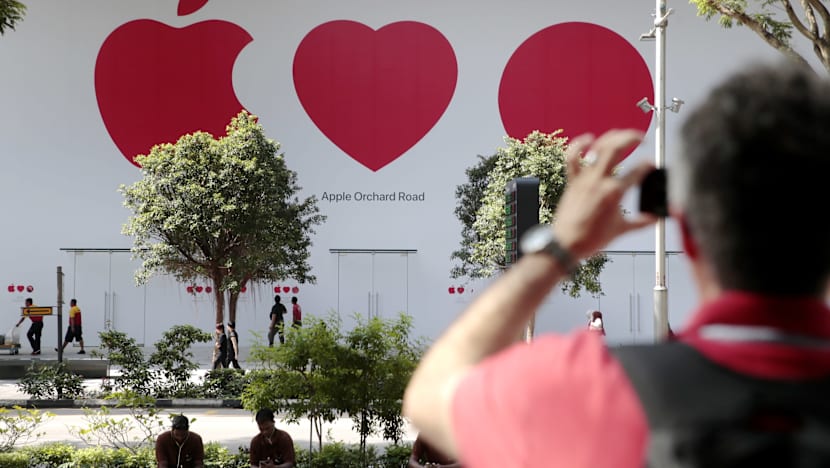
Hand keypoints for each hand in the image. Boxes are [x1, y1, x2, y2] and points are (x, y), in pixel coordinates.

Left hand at [553, 130, 656, 259]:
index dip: (649, 166)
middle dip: (631, 137)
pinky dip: (578, 145)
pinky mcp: (572, 181)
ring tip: (621, 134)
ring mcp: (584, 179)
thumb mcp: (621, 230)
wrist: (565, 244)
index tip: (652, 166)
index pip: (638, 171)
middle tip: (641, 138)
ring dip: (610, 137)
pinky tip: (588, 139)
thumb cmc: (590, 239)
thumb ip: (642, 222)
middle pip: (616, 148)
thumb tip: (656, 218)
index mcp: (614, 192)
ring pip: (597, 148)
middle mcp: (599, 181)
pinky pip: (573, 158)